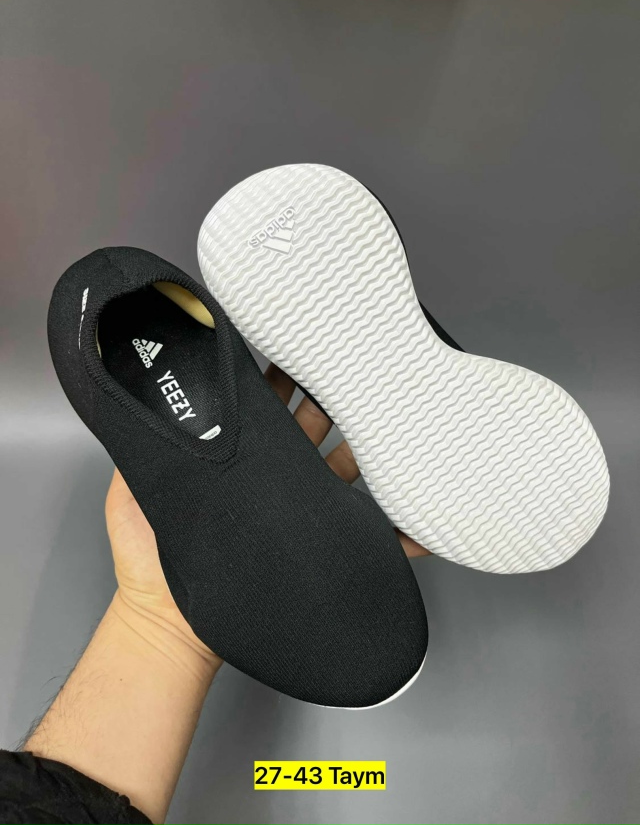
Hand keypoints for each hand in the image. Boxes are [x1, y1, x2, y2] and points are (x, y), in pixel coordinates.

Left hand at [105, 364, 430, 648]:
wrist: (168, 624)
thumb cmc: (147, 559)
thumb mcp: (134, 489)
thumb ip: (146, 445)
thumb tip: (141, 397)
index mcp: (239, 456)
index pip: (267, 404)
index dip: (283, 375)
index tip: (295, 344)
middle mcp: (274, 475)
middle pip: (313, 423)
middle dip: (331, 393)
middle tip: (348, 365)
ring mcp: (299, 507)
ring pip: (346, 462)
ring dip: (367, 439)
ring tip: (387, 413)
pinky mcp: (317, 542)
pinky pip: (366, 531)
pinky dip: (398, 525)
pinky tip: (415, 510)